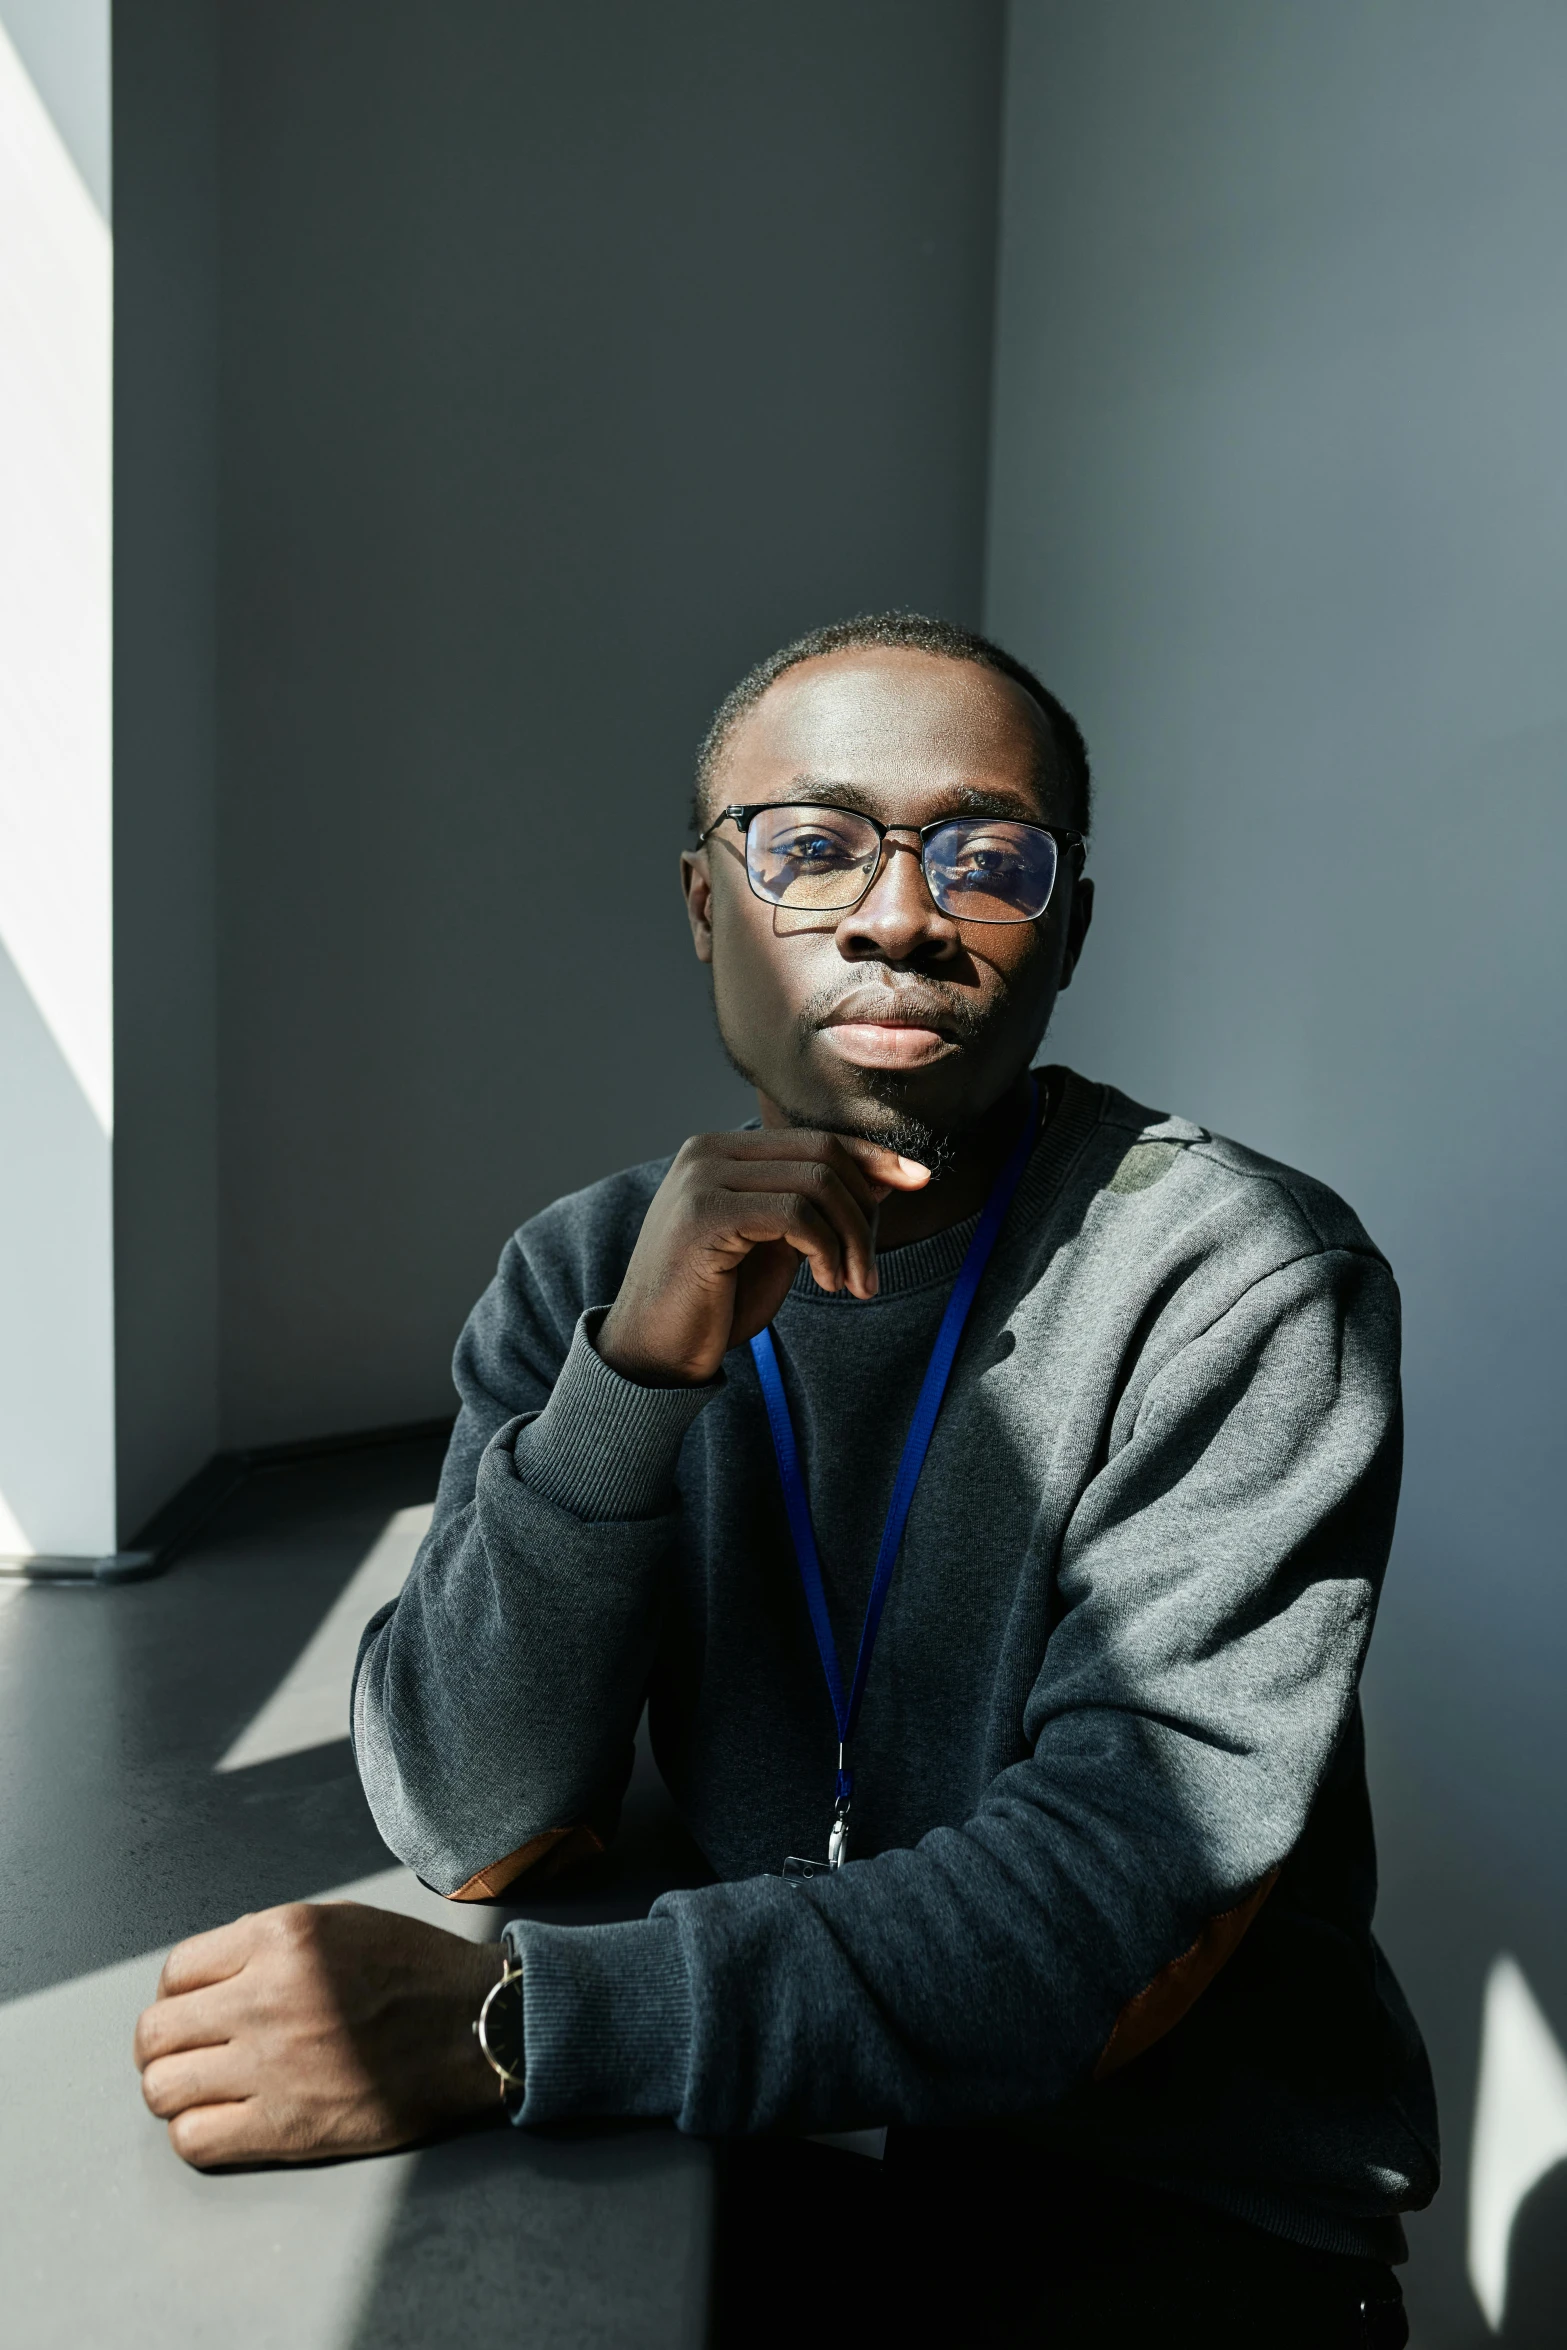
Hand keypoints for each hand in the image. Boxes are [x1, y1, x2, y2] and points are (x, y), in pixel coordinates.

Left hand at [134, 1900, 505, 2169]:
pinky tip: (222, 2121)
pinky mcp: (288, 2125)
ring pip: (162, 2089)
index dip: (178, 1994)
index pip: (177, 1971)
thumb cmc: (415, 1972)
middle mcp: (267, 1997)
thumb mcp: (341, 1922)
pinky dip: (195, 2133)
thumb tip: (211, 1976)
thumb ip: (270, 1941)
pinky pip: (195, 2139)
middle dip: (163, 2044)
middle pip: (155, 2033)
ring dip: (172, 2091)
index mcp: (282, 1937)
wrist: (476, 2028)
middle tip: (188, 2053)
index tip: (195, 2009)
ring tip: (199, 2090)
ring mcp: (273, 2064)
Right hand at [597, 1128, 930, 1384]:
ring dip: (852, 1239)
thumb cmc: (714, 1303)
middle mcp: (706, 1152)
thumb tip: (886, 1176)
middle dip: (864, 1211)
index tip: (918, 1180)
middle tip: (869, 1271)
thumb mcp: (778, 1246)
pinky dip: (827, 1250)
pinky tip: (827, 1283)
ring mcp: (702, 1179)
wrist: (653, 1352)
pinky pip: (795, 1215)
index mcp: (721, 1151)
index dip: (872, 1157)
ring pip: (817, 1183)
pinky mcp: (704, 1215)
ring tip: (854, 1285)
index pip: (816, 1139)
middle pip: (824, 1154)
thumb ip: (818, 1208)